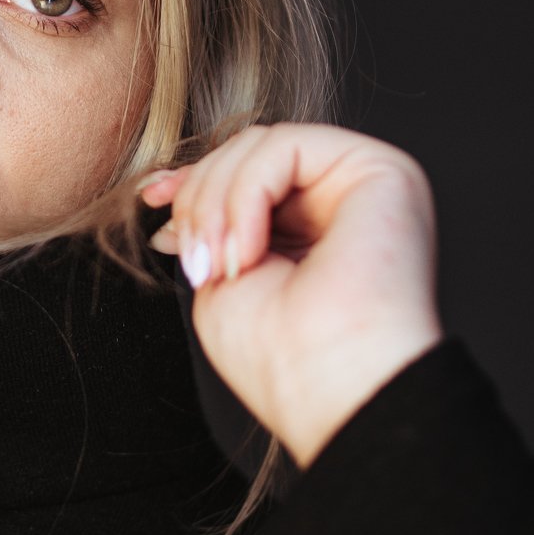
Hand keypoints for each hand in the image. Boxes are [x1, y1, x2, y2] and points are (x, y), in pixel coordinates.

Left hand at [140, 123, 443, 468]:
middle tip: (190, 257)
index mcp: (316, 229)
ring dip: (217, 201)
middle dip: (198, 195)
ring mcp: (367, 184)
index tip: (150, 198)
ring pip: (263, 145)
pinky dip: (247, 192)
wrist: (335, 388)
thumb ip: (211, 224)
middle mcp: (346, 202)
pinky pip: (287, 146)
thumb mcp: (221, 275)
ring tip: (219, 266)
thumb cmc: (282, 359)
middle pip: (250, 153)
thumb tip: (175, 189)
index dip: (193, 179)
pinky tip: (249, 250)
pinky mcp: (383, 170)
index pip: (248, 175)